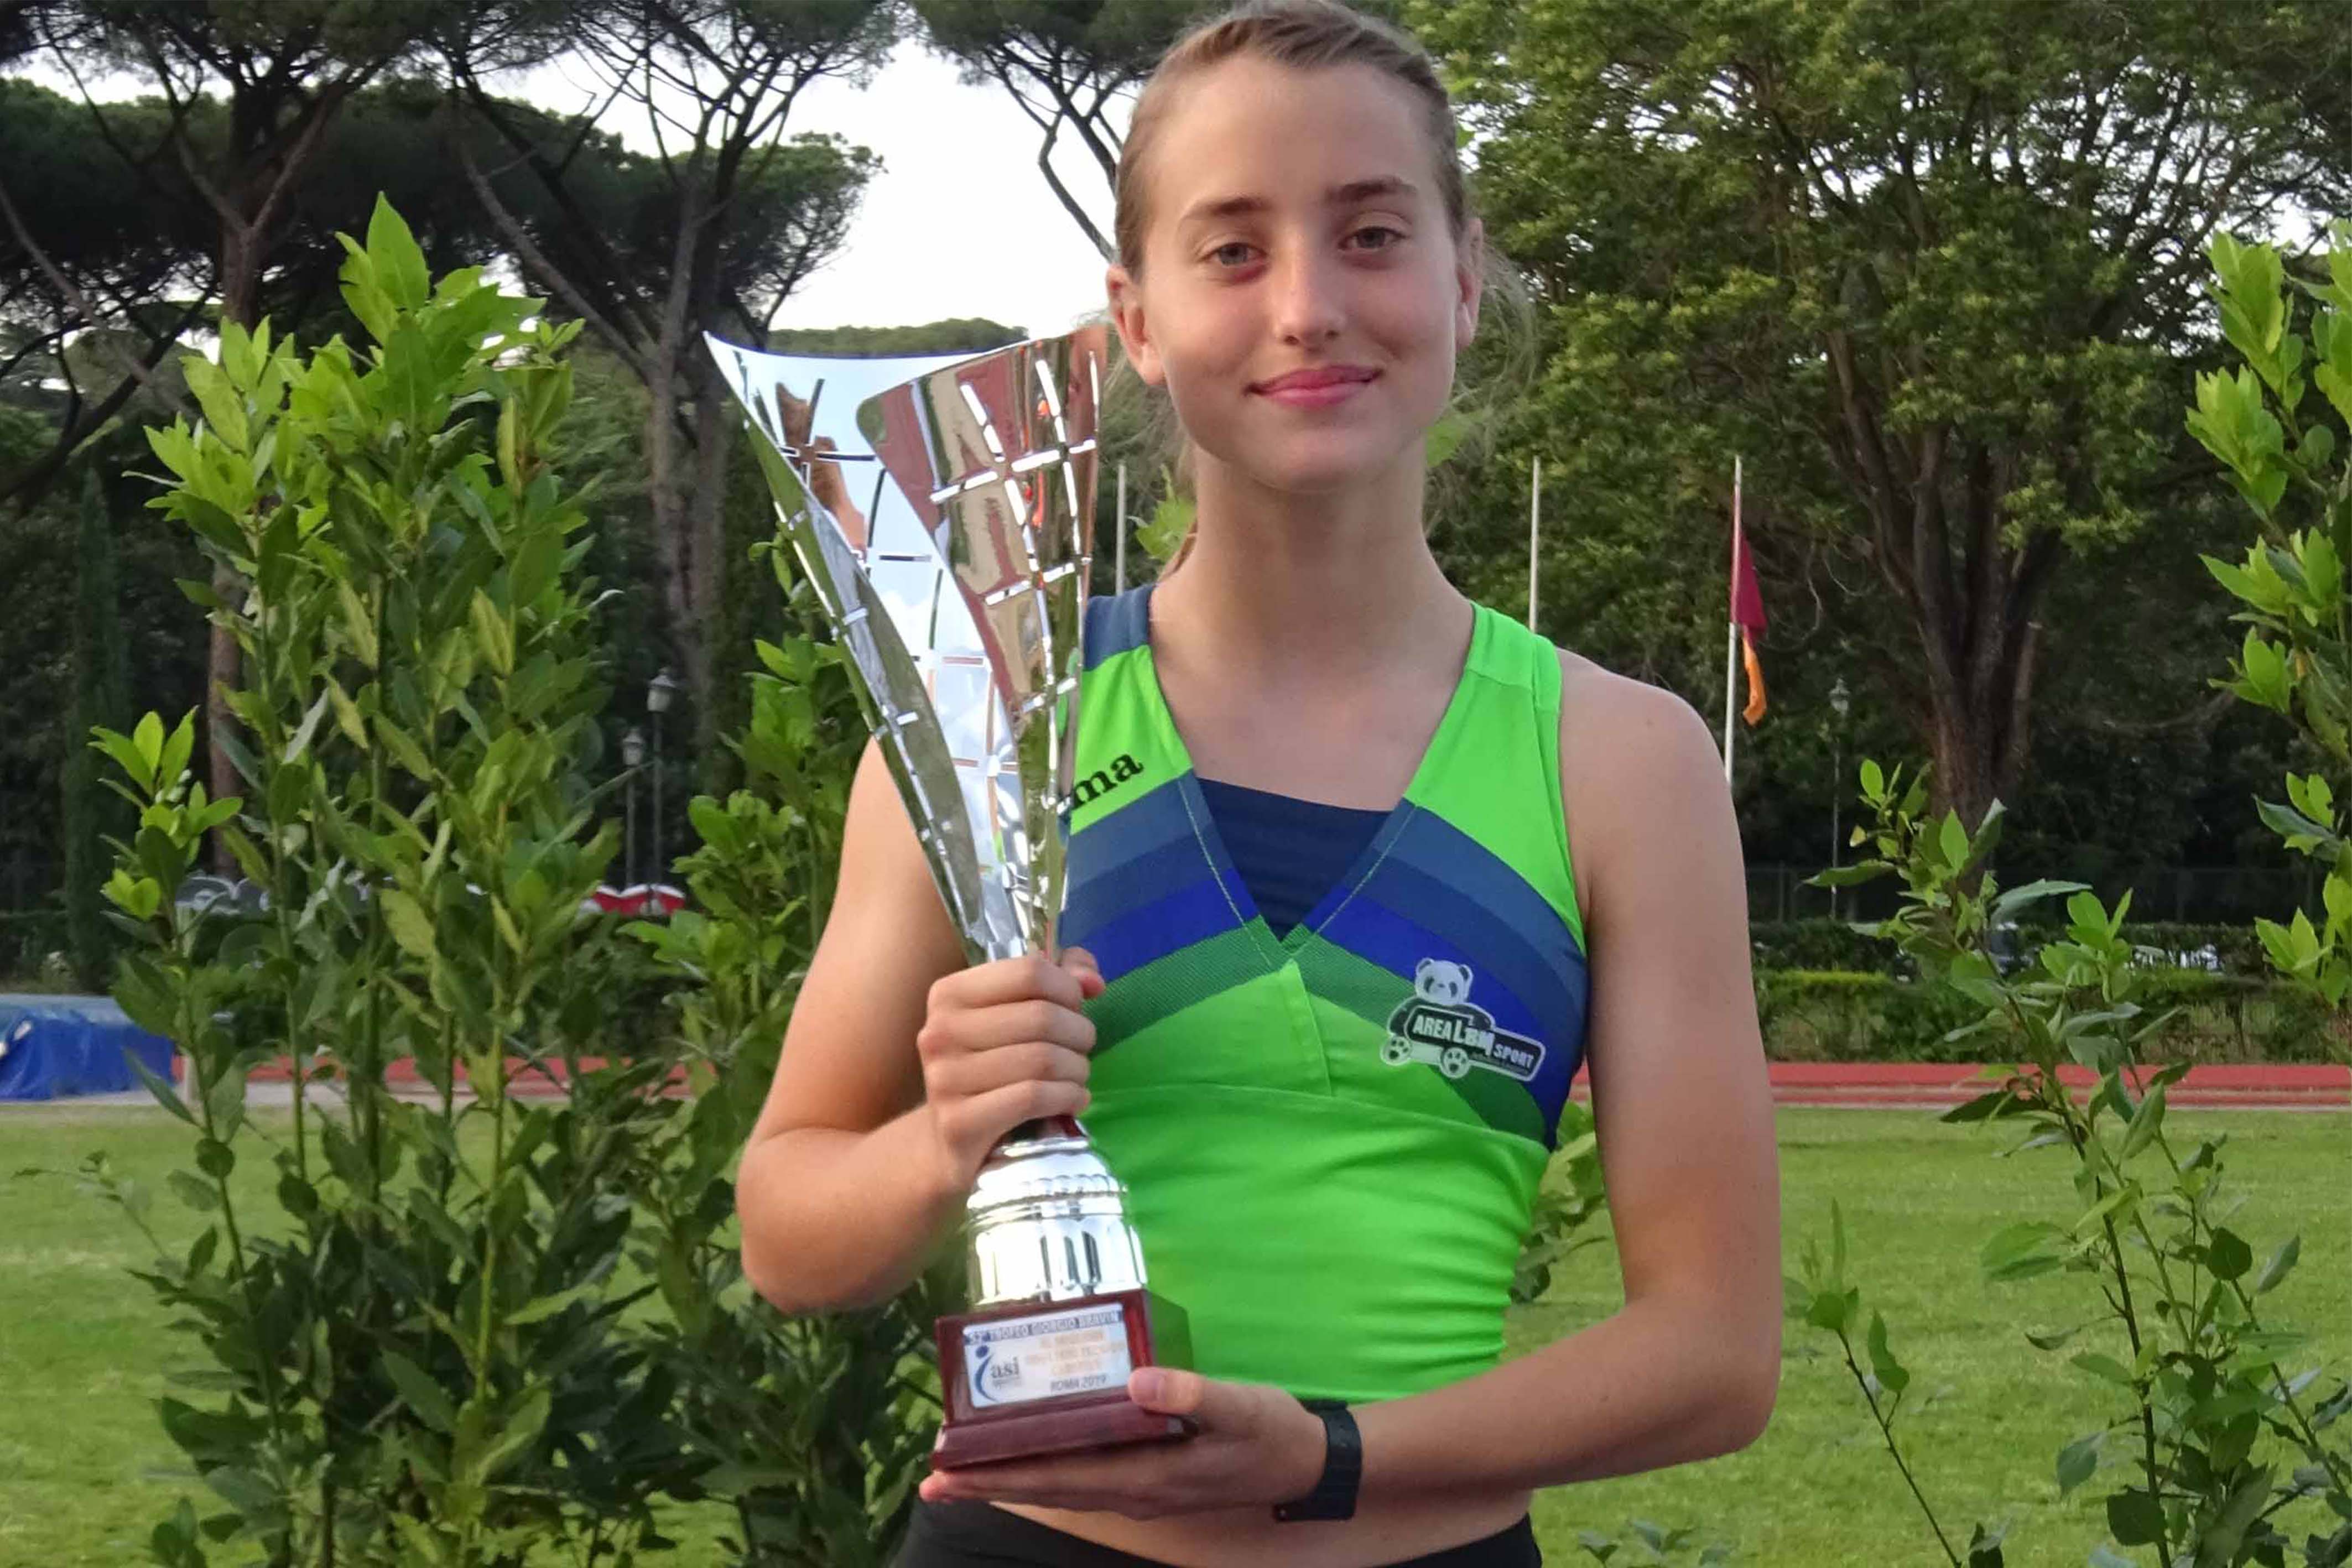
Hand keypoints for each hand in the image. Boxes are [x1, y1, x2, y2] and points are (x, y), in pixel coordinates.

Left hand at [916, 1368, 1329, 1519]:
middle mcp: (1132, 1490)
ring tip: (961, 1473)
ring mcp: (1139, 1488)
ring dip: (1009, 1479)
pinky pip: (1081, 1478)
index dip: (1000, 1475)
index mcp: (1145, 1475)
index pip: (1057, 1478)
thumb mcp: (1238, 1407)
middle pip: (1046, 1489)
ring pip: (1060, 1486)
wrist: (1307, 1464)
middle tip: (930, 1477)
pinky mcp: (1149, 1476)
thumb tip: (1135, 1381)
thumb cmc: (1271, 1433)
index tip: (949, 1471)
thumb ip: (1189, 1393)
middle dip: (987, 1482)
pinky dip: (1045, 1470)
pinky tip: (1029, 1459)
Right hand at [917, 948, 1105, 1195]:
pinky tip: (1073, 1100)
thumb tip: (1092, 981)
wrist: (948, 1138)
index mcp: (949, 994)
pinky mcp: (959, 1123)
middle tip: (1082, 1050)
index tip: (1075, 1009)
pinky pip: (1033, 1097)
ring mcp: (944, 1079)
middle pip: (1042, 1016)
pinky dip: (1067, 1097)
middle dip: (1079, 1033)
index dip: (1068, 989)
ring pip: (1042, 1059)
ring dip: (1077, 1069)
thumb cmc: (992, 1066)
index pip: (1030, 972)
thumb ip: (1059, 980)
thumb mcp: (1016, 1013)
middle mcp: (940, 1032)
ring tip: (1078, 1077)